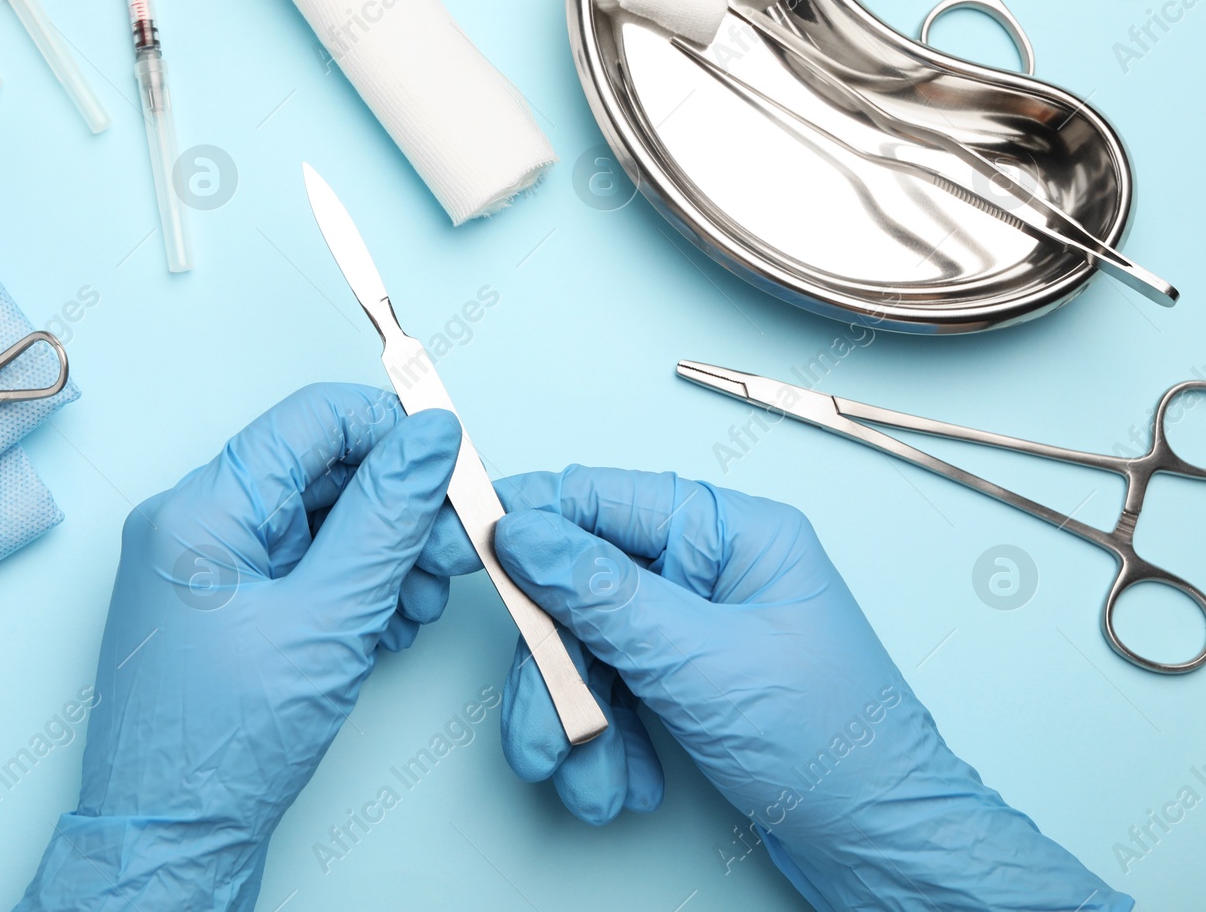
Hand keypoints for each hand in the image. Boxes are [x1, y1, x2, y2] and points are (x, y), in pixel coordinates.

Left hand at [13, 384, 461, 911]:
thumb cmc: (223, 745)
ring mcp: (208, 567)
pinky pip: (303, 565)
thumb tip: (430, 440)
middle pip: (323, 468)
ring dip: (384, 553)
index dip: (393, 432)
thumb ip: (386, 518)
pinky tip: (385, 626)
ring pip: (321, 520)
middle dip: (397, 507)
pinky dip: (354, 586)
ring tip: (417, 606)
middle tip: (449, 554)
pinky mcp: (226, 607)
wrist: (171, 839)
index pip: (313, 417)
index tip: (452, 468)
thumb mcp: (329, 619)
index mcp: (202, 508)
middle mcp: (195, 523)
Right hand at [424, 467, 1130, 911]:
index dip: (526, 522)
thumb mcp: (703, 663)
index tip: (465, 547)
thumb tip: (525, 533)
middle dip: (555, 668)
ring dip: (576, 722)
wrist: (882, 848)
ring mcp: (694, 627)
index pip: (600, 498)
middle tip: (546, 724)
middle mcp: (709, 570)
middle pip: (579, 587)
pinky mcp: (686, 679)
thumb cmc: (836, 749)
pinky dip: (604, 744)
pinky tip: (626, 782)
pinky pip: (610, 692)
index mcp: (732, 533)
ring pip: (587, 650)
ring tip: (591, 778)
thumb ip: (602, 593)